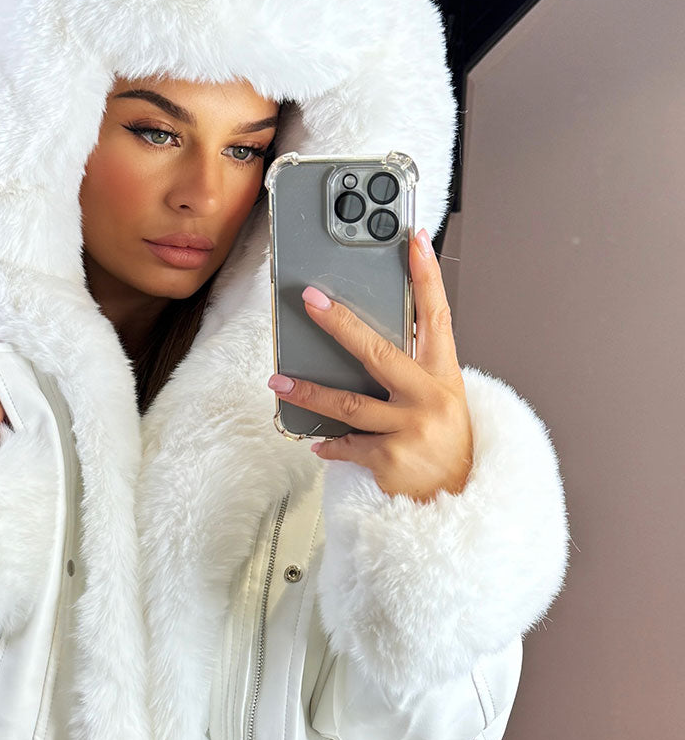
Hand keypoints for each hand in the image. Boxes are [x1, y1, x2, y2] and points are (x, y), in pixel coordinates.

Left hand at [267, 230, 472, 503]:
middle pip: (377, 352)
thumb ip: (413, 373)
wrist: (458, 500)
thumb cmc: (446, 445)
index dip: (427, 276)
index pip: (437, 315)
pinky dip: (330, 442)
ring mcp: (410, 429)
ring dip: (309, 391)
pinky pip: (347, 443)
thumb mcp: (442, 401)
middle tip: (310, 301)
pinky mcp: (390, 458)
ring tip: (280, 381)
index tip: (414, 240)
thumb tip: (364, 346)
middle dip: (340, 324)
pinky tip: (318, 441)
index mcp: (443, 375)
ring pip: (348, 403)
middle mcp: (429, 398)